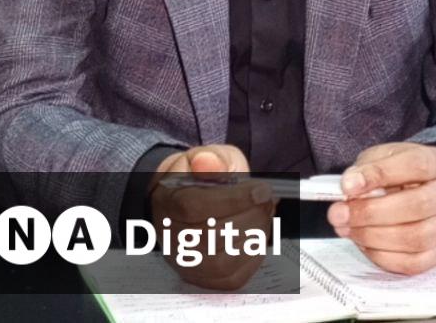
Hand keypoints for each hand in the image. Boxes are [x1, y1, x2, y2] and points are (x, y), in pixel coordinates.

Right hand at [149, 144, 274, 290]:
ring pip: (222, 262)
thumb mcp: (205, 156)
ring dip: (254, 237)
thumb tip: (207, 164)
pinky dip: (252, 259)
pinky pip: (231, 279)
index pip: (194, 206)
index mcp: (168, 201)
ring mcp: (184, 262)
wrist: (184, 200)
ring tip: (264, 216)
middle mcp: (170, 237)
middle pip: (211, 237)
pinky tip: (258, 236)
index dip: (233, 200)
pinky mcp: (201, 278)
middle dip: (250, 217)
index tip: (261, 189)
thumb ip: (209, 158)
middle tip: (267, 201)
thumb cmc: (199, 178)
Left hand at [326, 142, 435, 275]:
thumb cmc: (405, 173)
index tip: (347, 186)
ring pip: (414, 238)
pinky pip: (412, 263)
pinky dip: (383, 256)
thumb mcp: (387, 156)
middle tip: (338, 214)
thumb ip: (368, 167)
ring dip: (373, 236)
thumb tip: (349, 186)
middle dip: (370, 213)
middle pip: (416, 206)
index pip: (413, 166)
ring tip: (347, 229)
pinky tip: (364, 244)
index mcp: (432, 164)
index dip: (379, 175)